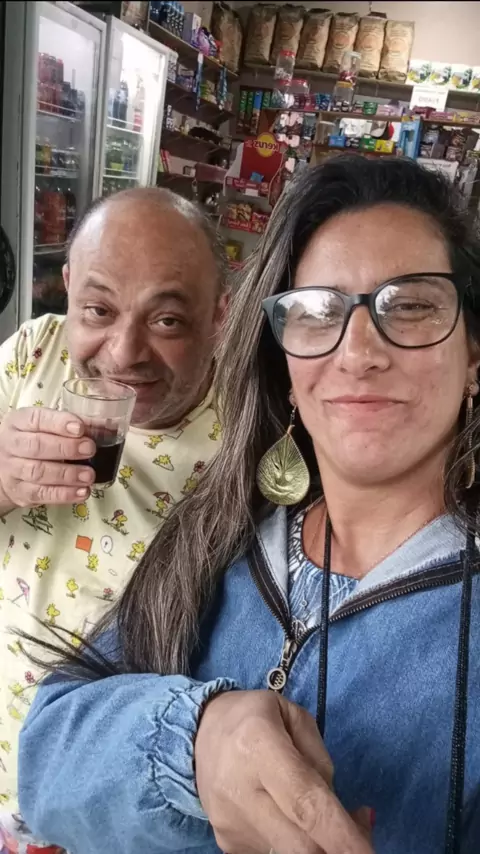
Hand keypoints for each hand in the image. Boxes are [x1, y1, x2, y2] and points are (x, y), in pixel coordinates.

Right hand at [0, 407, 96, 508]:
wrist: (4, 468)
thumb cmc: (31, 440)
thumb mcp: (45, 426)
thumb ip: (73, 425)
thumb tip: (106, 427)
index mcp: (19, 422)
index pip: (36, 419)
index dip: (59, 423)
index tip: (80, 428)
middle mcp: (12, 445)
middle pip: (37, 446)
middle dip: (66, 448)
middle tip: (90, 449)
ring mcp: (13, 470)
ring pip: (39, 472)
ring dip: (68, 475)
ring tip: (89, 475)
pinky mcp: (20, 492)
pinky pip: (42, 494)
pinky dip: (64, 494)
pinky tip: (82, 492)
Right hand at [195, 690, 373, 853]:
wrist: (197, 733)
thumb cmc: (254, 717)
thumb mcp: (293, 717)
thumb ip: (321, 763)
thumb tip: (344, 815)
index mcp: (257, 744)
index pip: (305, 802)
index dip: (340, 833)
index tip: (367, 852)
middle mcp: (239, 791)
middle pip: (301, 844)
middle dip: (338, 846)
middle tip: (359, 825)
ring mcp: (230, 824)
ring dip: (319, 845)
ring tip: (325, 818)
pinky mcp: (227, 844)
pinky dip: (296, 844)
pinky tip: (296, 821)